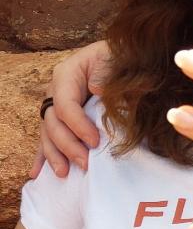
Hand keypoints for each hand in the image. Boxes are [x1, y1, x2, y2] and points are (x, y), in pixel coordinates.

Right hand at [31, 41, 109, 178]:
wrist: (120, 55)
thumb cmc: (118, 56)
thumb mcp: (114, 57)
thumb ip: (105, 72)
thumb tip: (97, 89)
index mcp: (66, 75)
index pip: (65, 105)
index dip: (78, 125)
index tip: (95, 141)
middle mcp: (56, 91)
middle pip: (53, 123)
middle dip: (68, 145)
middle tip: (85, 163)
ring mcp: (56, 104)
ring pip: (48, 133)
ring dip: (55, 155)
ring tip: (63, 173)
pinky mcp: (61, 117)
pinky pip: (48, 137)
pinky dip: (43, 155)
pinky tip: (37, 173)